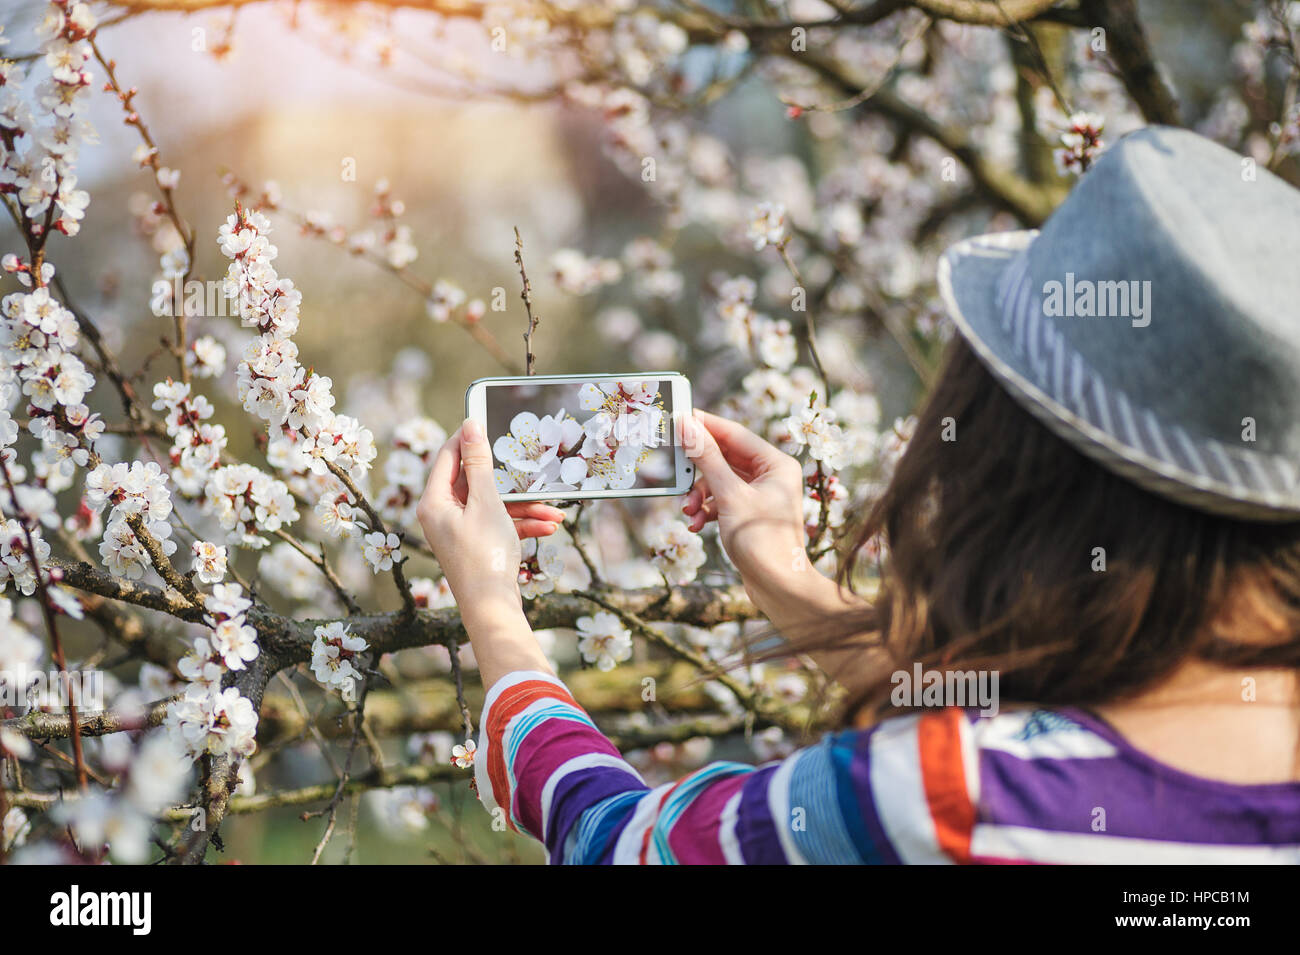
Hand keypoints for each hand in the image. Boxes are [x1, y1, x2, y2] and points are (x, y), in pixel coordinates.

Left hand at [417, 418, 564, 624]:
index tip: (489, 420)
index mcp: (434, 502)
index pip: (448, 457)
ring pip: (493, 506)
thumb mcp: (486, 503)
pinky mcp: (476, 545)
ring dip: (524, 507)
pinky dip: (521, 524)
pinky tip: (548, 526)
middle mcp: (442, 515)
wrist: (491, 609)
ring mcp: (459, 531)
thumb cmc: (484, 556)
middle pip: (476, 482)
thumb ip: (480, 463)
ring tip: (554, 511)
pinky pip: (498, 524)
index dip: (469, 438)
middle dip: (512, 482)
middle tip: (532, 468)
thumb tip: (470, 425)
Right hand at [679, 409, 811, 610]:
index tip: (679, 418)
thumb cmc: (762, 541)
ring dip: (699, 495)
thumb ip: (707, 459)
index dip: (706, 426)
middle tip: (675, 469)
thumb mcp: (729, 496)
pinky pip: (722, 501)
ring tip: (687, 511)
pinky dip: (706, 510)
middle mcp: (772, 476)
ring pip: (720, 482)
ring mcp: (761, 496)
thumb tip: (688, 426)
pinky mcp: (750, 515)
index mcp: (777, 464)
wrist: (778, 587)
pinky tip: (695, 524)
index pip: (735, 434)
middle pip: (725, 458)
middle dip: (698, 471)